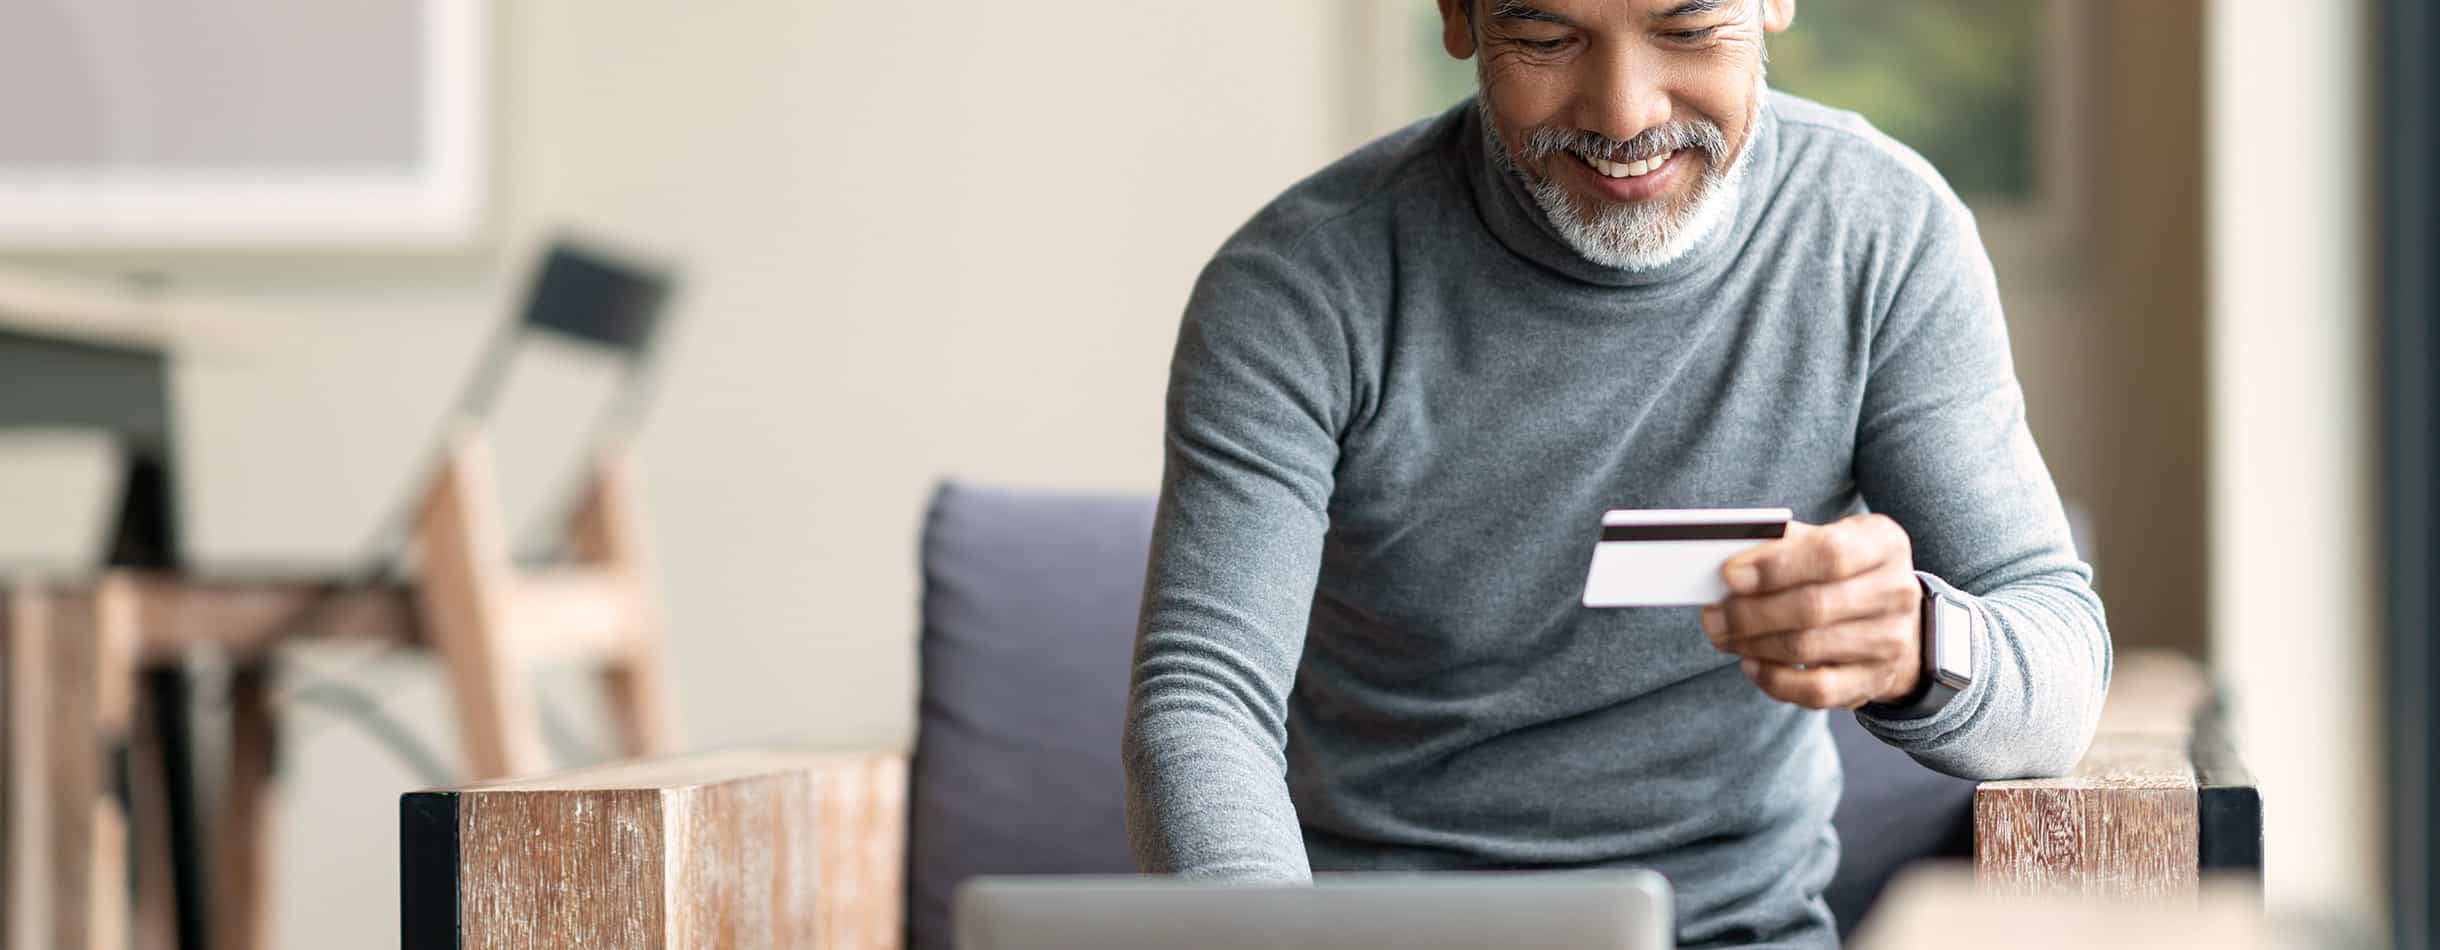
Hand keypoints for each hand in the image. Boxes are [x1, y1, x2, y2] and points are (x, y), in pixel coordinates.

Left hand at [1699, 514, 1923, 709]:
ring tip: (1722, 634)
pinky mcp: (1875, 681)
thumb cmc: (1843, 571)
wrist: (1891, 618)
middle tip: (1713, 614)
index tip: (1729, 576)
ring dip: (1751, 644)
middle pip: (1812, 607)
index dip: (1774, 566)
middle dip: (1749, 613)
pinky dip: (1773, 680)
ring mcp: (1890, 641)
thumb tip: (1733, 561)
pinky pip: (1816, 691)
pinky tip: (1750, 663)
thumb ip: (1784, 544)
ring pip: (1806, 649)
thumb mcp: (1826, 539)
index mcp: (1883, 544)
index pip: (1829, 554)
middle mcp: (1895, 592)